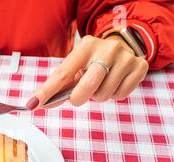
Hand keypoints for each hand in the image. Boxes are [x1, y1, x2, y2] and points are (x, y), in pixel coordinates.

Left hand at [25, 35, 148, 108]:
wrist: (124, 47)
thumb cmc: (93, 62)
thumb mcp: (76, 68)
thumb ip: (58, 87)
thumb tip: (37, 104)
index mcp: (86, 46)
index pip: (62, 74)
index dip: (47, 92)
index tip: (33, 104)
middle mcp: (107, 48)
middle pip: (87, 86)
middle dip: (79, 98)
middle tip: (78, 97)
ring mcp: (126, 57)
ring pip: (104, 94)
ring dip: (98, 96)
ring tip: (100, 85)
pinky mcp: (140, 67)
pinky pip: (121, 96)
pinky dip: (114, 95)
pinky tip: (114, 84)